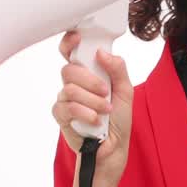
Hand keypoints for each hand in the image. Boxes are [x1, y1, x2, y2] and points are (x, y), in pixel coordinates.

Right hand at [51, 31, 132, 180]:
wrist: (113, 148)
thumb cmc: (118, 119)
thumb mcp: (125, 91)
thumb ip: (118, 69)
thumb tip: (103, 53)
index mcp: (88, 73)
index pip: (72, 51)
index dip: (70, 42)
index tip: (78, 38)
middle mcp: (73, 83)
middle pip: (69, 69)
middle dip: (90, 80)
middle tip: (105, 92)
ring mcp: (65, 99)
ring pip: (69, 89)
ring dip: (92, 101)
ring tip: (104, 111)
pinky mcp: (61, 115)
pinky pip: (67, 107)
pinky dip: (85, 113)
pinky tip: (95, 121)